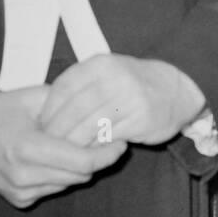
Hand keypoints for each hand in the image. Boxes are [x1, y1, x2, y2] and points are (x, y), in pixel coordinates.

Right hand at [0, 87, 127, 208]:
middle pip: (81, 175)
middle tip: (107, 142)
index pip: (84, 162)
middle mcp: (24, 175)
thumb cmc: (1, 110)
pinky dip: (62, 175)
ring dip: (80, 168)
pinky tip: (57, 158)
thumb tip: (105, 114)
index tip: (121, 143)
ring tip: (81, 147)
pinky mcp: (19, 199)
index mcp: (28, 148)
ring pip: (70, 183)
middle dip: (98, 159)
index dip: (108, 154)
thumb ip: (70, 106)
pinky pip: (54, 189)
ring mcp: (20, 191)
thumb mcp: (36, 98)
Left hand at [38, 55, 205, 147]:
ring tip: (66, 151)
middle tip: (49, 146)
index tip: (41, 127)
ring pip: (89, 127)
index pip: (63, 89)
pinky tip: (89, 151)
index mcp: (100, 64)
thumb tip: (44, 117)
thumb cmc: (131, 86)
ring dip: (74, 143)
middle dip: (57, 132)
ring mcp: (129, 98)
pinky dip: (94, 147)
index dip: (49, 111)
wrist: (176, 91)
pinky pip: (108, 137)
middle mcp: (115, 78)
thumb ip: (78, 88)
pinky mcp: (141, 118)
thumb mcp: (105, 75)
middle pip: (73, 111)